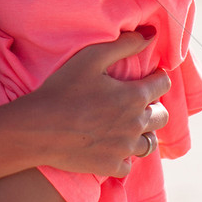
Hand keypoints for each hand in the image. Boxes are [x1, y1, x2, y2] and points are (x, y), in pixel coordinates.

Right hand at [27, 32, 170, 178]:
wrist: (38, 128)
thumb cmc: (63, 89)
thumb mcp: (91, 57)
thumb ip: (124, 44)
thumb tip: (151, 35)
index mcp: (134, 96)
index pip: (163, 84)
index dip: (158, 77)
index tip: (151, 76)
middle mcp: (136, 124)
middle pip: (162, 115)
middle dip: (154, 106)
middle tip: (137, 102)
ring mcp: (124, 149)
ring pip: (148, 143)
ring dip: (142, 133)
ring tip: (126, 126)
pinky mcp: (111, 166)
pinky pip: (128, 163)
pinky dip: (123, 155)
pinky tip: (111, 147)